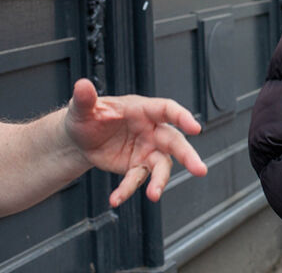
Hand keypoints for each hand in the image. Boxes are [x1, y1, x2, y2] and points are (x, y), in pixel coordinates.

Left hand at [64, 79, 207, 206]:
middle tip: (199, 169)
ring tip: (154, 194)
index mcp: (143, 110)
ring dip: (160, 181)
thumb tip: (82, 85)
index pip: (167, 110)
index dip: (183, 117)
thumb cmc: (88, 116)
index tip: (195, 128)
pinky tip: (116, 198)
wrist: (80, 139)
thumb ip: (85, 98)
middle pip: (174, 141)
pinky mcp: (137, 166)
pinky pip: (137, 179)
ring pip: (162, 165)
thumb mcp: (83, 108)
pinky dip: (128, 190)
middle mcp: (150, 130)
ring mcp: (146, 149)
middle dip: (187, 155)